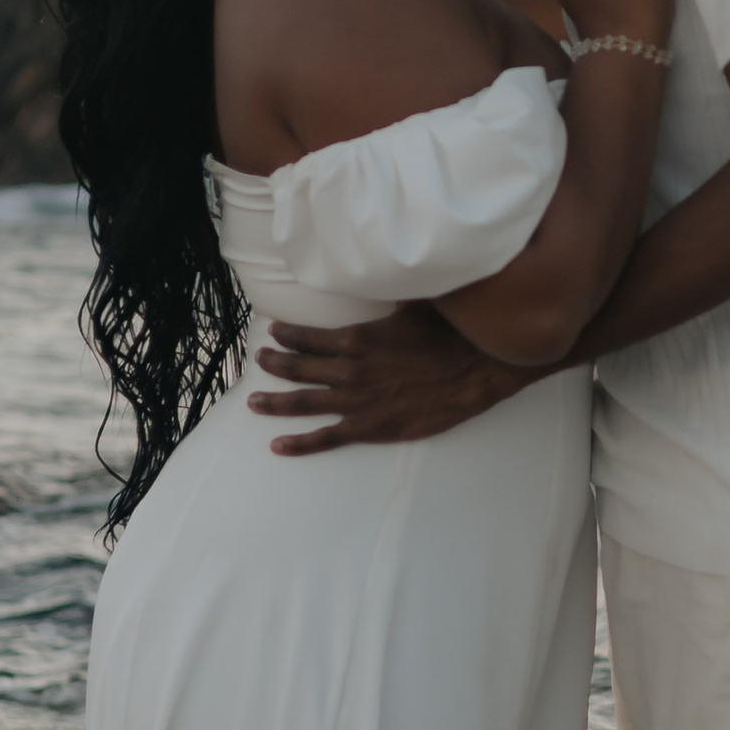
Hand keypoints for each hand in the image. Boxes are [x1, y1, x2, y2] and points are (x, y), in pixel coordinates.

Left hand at [248, 304, 534, 450]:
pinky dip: (299, 443)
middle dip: (275, 364)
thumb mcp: (415, 305)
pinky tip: (278, 445)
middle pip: (298, 368)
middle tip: (260, 360)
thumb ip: (390, 299)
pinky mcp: (369, 428)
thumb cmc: (449, 335)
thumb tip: (383, 284)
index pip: (308, 336)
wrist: (475, 371)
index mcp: (355, 337)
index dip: (287, 334)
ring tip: (253, 401)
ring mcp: (355, 401)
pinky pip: (326, 437)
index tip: (274, 332)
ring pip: (303, 402)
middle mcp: (347, 370)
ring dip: (275, 401)